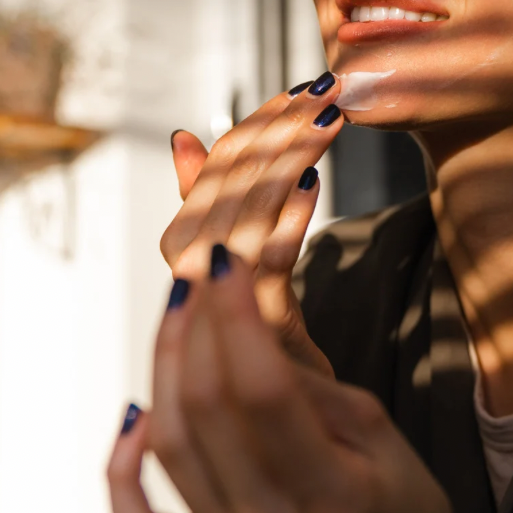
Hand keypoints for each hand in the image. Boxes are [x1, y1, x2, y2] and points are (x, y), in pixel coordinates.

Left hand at [108, 248, 494, 512]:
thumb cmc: (405, 508)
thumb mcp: (384, 432)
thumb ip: (314, 389)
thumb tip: (249, 335)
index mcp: (330, 497)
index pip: (262, 391)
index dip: (237, 318)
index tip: (229, 265)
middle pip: (205, 411)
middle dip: (198, 327)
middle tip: (204, 274)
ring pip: (169, 445)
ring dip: (165, 367)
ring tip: (181, 313)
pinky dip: (122, 466)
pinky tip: (135, 412)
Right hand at [161, 75, 344, 373]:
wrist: (294, 424)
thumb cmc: (270, 336)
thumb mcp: (244, 264)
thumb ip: (212, 203)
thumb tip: (185, 138)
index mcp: (190, 250)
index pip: (218, 169)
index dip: (258, 123)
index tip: (302, 89)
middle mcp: (196, 274)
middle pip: (231, 185)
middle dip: (280, 129)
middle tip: (326, 88)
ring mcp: (226, 306)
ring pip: (247, 217)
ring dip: (288, 159)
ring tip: (328, 117)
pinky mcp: (261, 334)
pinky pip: (270, 268)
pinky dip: (288, 220)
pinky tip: (312, 183)